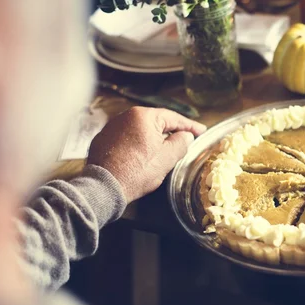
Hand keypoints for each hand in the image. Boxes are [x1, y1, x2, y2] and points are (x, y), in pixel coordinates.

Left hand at [87, 107, 205, 201]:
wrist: (104, 188)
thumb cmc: (137, 172)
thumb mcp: (167, 158)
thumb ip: (181, 142)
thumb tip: (186, 136)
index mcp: (144, 116)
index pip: (173, 118)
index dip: (190, 126)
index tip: (201, 131)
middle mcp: (125, 116)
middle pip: (156, 122)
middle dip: (171, 131)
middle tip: (186, 138)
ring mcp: (112, 127)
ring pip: (140, 129)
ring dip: (154, 137)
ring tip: (165, 148)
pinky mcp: (103, 139)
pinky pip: (127, 137)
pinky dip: (138, 143)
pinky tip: (143, 154)